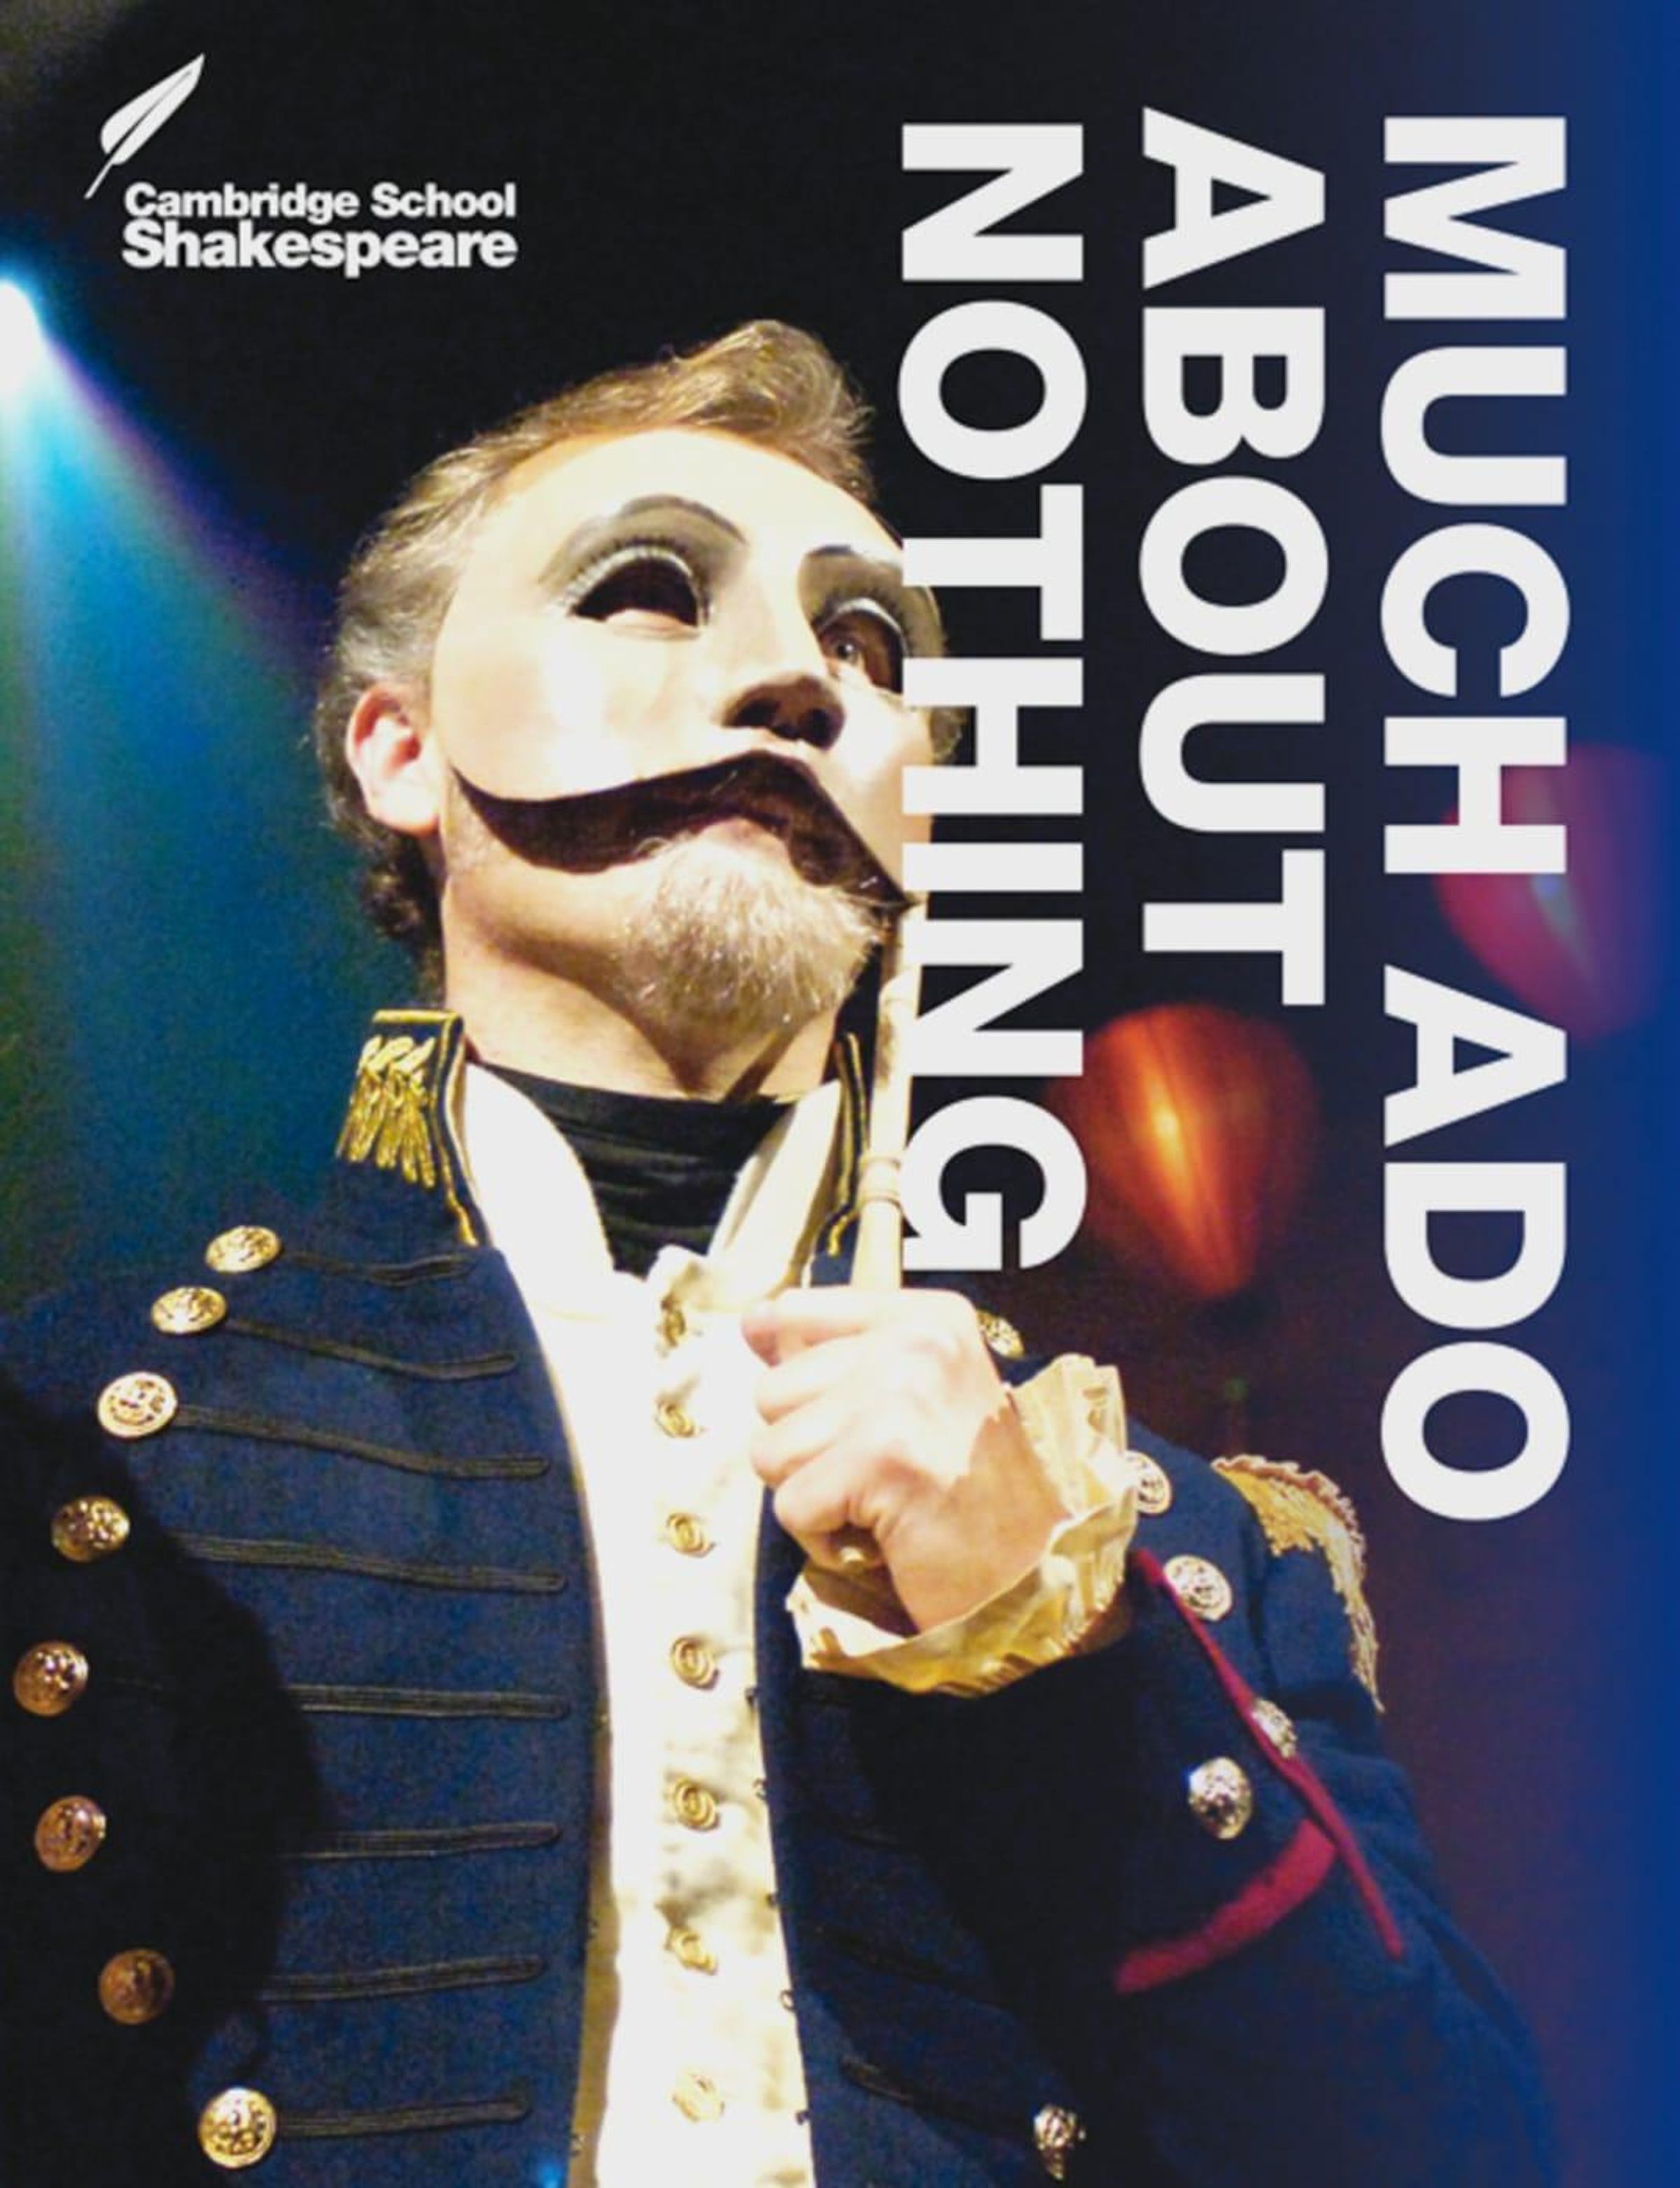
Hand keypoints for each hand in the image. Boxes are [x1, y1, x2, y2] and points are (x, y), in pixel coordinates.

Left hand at [741, 1288, 1068, 1631]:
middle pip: (774, 1391)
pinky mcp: (882, 1459)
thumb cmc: (973, 1494)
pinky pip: (790, 1505)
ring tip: (883, 1505)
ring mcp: (900, 1396)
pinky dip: (823, 1541)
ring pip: (772, 1449)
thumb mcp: (916, 1395)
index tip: (853, 1420)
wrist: (1039, 1576)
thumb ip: (835, 1352)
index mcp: (928, 1317)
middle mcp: (916, 1342)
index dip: (800, 1379)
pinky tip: (882, 1538)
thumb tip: (753, 1323)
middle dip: (810, 1449)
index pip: (796, 1312)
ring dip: (815, 1494)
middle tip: (882, 1475)